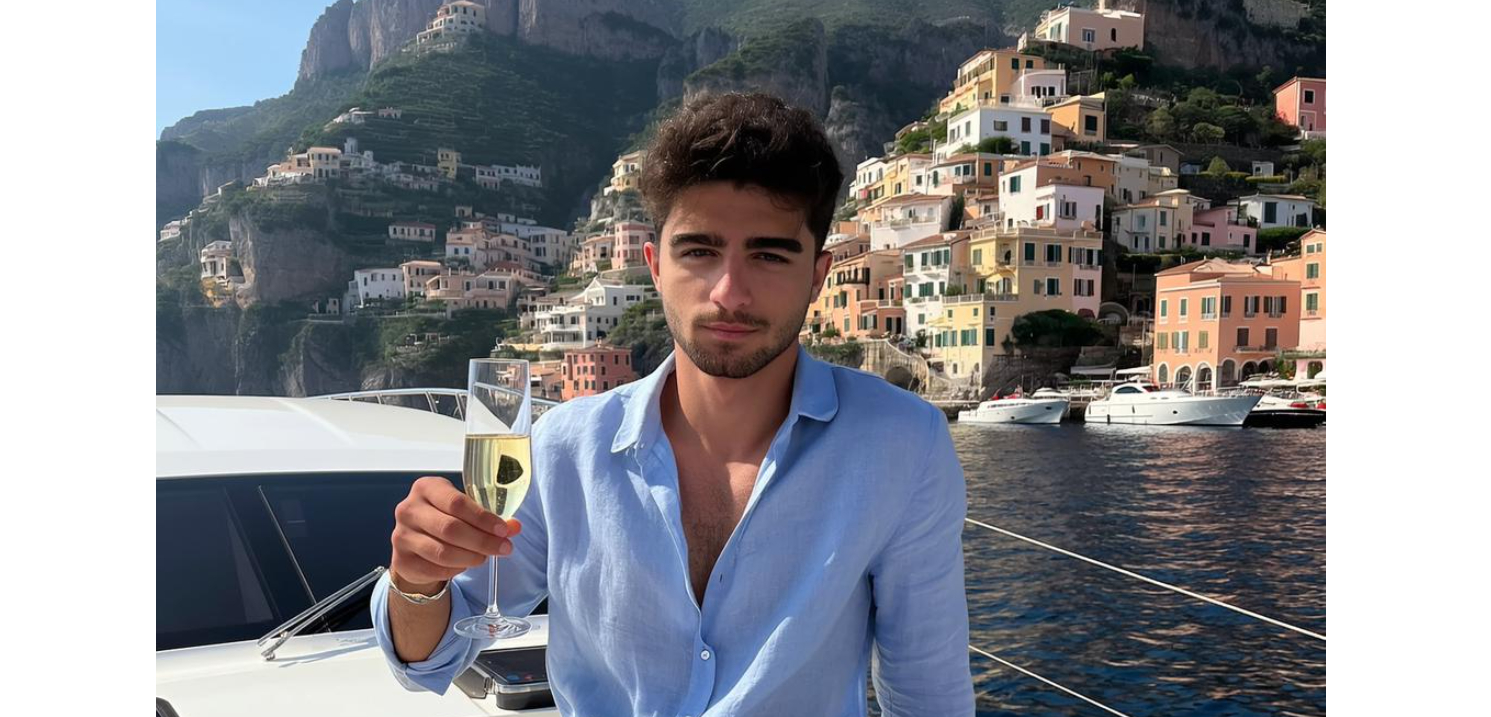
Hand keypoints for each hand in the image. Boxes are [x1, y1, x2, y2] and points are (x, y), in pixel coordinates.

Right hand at [389, 476, 522, 592]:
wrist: (415, 545)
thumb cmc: (444, 520)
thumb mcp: (464, 511)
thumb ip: (488, 518)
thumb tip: (514, 527)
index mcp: (426, 488)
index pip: (457, 503)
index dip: (483, 519)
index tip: (503, 530)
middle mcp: (408, 509)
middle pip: (451, 529)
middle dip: (482, 541)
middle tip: (504, 548)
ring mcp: (401, 535)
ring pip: (443, 552)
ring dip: (471, 557)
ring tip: (484, 557)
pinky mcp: (401, 560)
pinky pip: (435, 569)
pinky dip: (456, 569)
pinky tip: (464, 563)